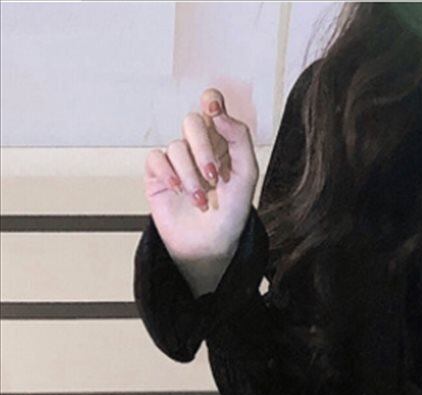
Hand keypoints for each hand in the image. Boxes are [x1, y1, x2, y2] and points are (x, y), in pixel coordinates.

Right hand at [143, 89, 258, 262]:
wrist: (210, 246)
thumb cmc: (231, 216)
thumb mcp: (246, 178)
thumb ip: (239, 141)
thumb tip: (221, 115)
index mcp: (224, 144)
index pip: (214, 108)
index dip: (211, 102)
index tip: (213, 111)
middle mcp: (200, 148)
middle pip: (192, 122)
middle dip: (203, 148)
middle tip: (212, 175)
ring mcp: (178, 161)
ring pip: (176, 145)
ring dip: (190, 175)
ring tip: (200, 200)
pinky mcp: (158, 174)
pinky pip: (156, 158)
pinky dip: (168, 174)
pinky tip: (178, 191)